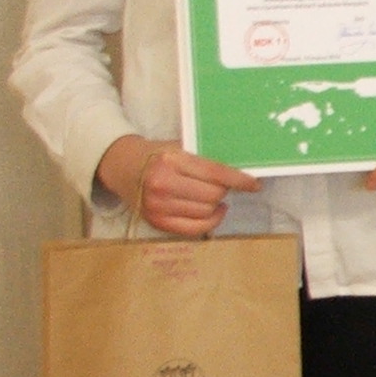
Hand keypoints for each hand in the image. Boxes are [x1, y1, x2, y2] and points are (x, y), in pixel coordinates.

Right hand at [97, 135, 259, 237]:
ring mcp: (158, 206)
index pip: (215, 173)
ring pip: (206, 212)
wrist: (121, 165)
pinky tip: (214, 211)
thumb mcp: (178, 147)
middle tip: (223, 185)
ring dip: (217, 205)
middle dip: (224, 191)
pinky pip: (194, 229)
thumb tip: (240, 171)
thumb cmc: (156, 154)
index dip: (239, 180)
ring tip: (214, 196)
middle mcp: (163, 184)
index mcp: (171, 160)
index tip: (254, 184)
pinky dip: (210, 222)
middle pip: (213, 195)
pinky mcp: (156, 222)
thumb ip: (204, 159)